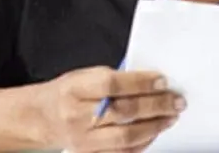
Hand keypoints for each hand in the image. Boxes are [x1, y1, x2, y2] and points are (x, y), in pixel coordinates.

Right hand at [39, 66, 183, 152]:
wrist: (43, 118)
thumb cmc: (67, 93)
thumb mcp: (82, 75)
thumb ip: (112, 78)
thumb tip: (148, 82)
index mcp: (74, 89)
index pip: (112, 85)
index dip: (140, 83)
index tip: (162, 81)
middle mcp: (77, 116)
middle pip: (123, 112)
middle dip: (156, 105)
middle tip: (175, 101)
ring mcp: (83, 140)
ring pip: (126, 136)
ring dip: (154, 126)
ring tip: (170, 117)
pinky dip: (143, 143)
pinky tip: (154, 132)